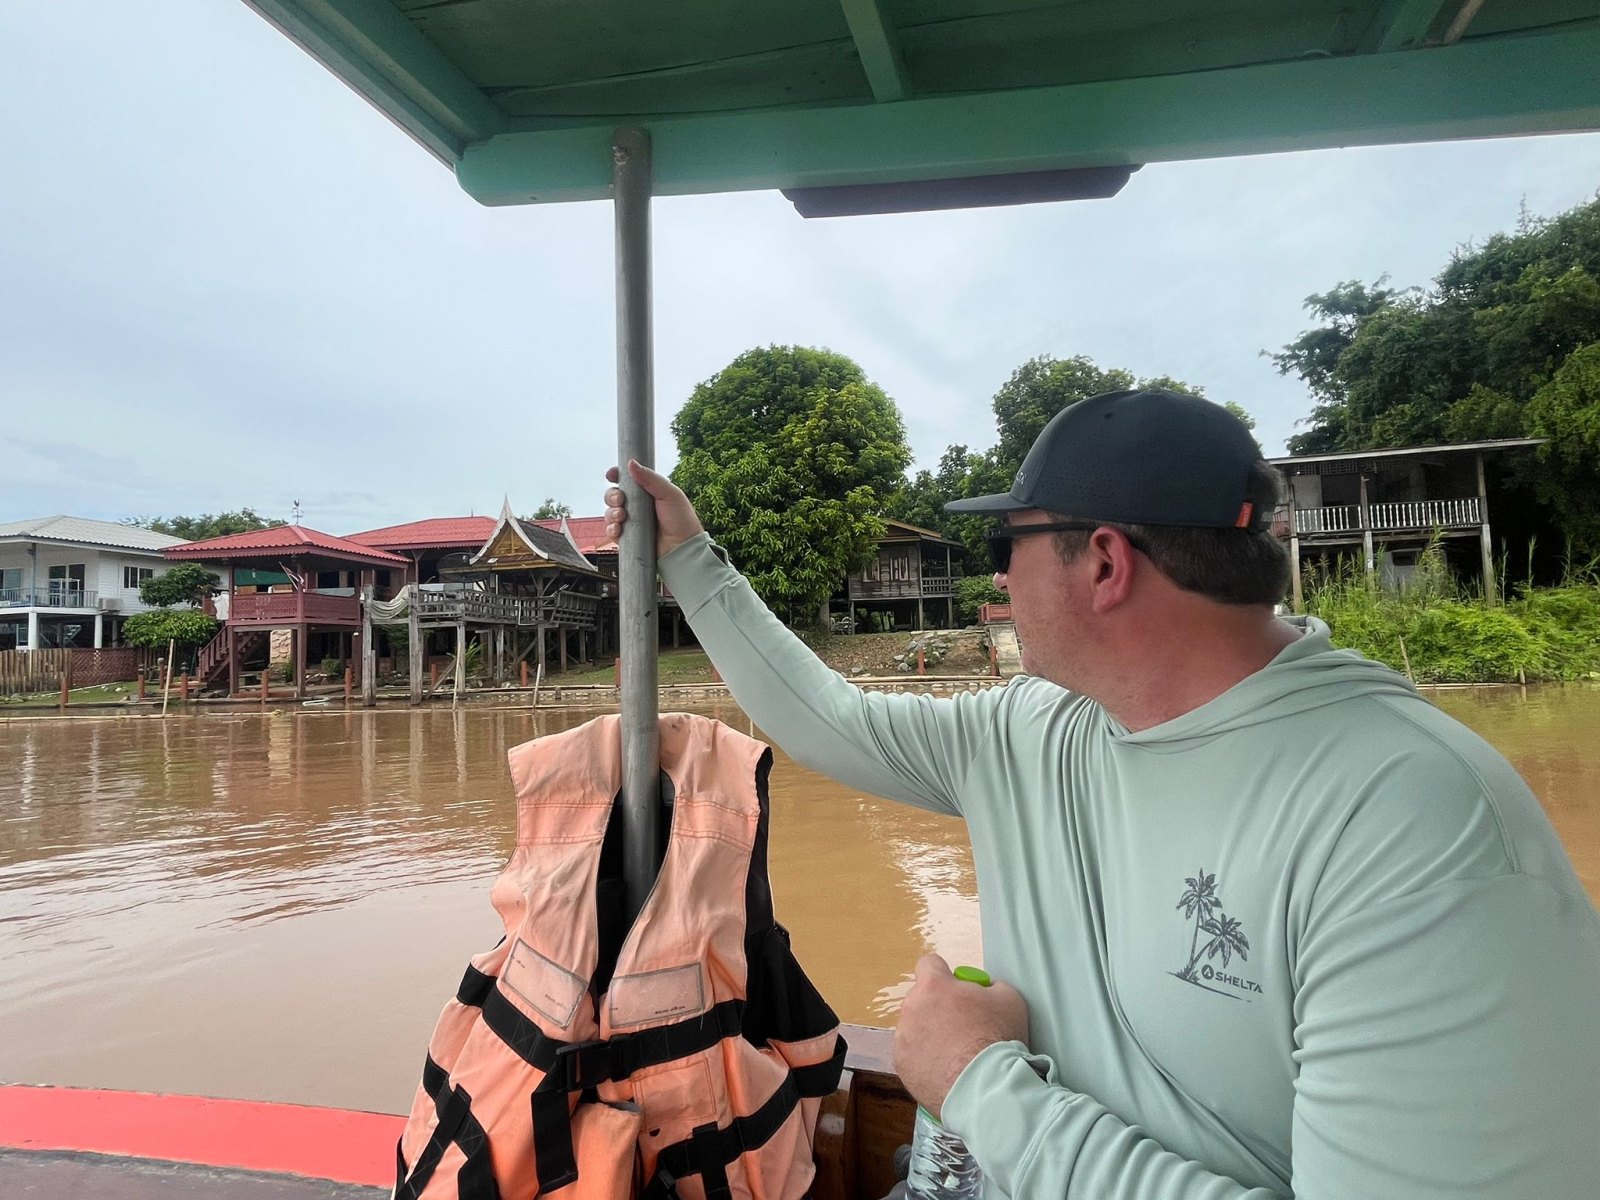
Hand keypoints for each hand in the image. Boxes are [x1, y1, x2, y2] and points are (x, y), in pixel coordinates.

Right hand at [603, 460, 704, 558]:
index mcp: (647, 492)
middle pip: (613, 495)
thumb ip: (651, 478)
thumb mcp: (669, 494)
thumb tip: (631, 463)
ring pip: (610, 512)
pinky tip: (618, 528)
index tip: (611, 475)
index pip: (626, 480)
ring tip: (622, 516)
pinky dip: (611, 528)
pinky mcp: (628, 538)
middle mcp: (637, 506)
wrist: (683, 548)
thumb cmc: (681, 520)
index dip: (616, 476)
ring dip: (611, 512)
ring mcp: (631, 522)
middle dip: (612, 495)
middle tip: (620, 500)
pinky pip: (612, 531)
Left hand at [894, 955, 1029, 1118]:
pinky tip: (947, 1071)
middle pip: (922, 999)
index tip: (957, 989)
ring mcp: (903, 1038)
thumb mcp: (1009, 999)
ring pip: (915, 1028)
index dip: (945, 975)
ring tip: (956, 1055)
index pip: (929, 964)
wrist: (985, 1087)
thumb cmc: (998, 1038)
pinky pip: (912, 1055)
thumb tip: (984, 990)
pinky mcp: (902, 1065)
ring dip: (930, 1035)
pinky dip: (926, 1061)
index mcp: (934, 986)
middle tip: (963, 1027)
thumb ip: (991, 987)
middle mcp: (912, 1007)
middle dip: (938, 1008)